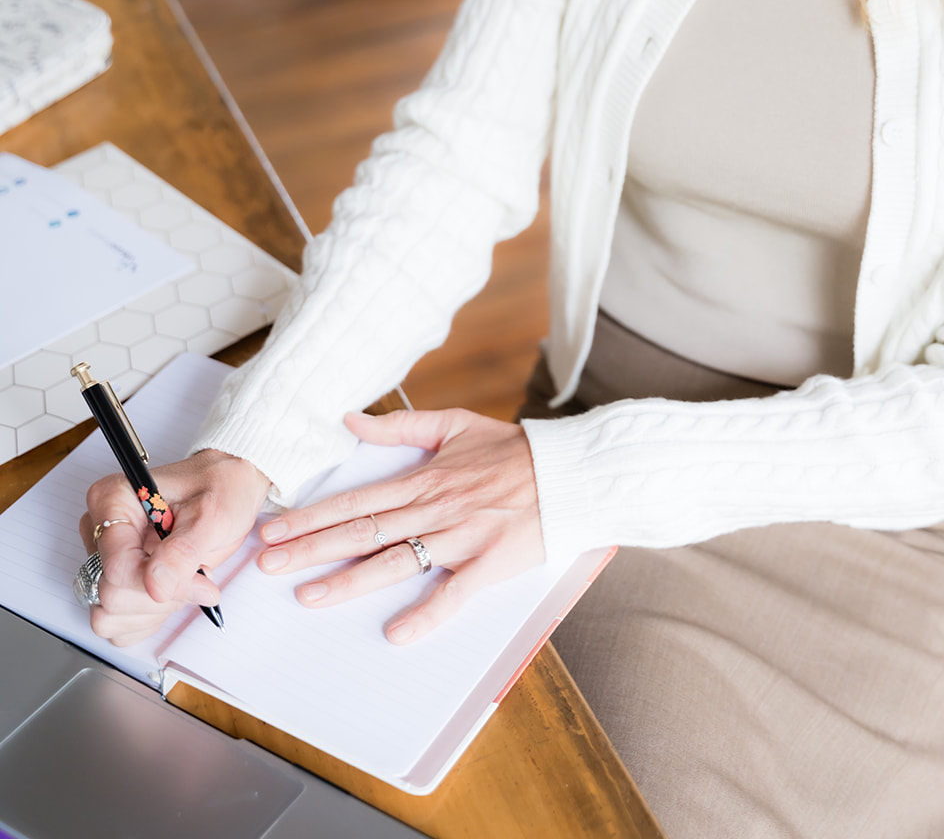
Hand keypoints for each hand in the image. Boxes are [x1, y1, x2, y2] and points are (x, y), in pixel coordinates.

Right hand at [80, 449, 271, 646]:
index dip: (155, 583)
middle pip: (111, 596)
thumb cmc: (219, 489)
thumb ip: (183, 551)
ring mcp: (104, 559)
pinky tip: (172, 593)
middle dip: (161, 597)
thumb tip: (157, 586)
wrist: (229, 489)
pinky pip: (115, 625)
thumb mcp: (211, 514)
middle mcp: (100, 531)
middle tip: (199, 574)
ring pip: (108, 616)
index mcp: (111, 501)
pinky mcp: (115, 581)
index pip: (117, 567)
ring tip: (185, 579)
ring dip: (154, 611)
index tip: (199, 579)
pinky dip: (148, 619)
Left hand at [256, 408, 543, 643]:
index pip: (356, 500)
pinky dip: (427, 614)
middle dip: (312, 548)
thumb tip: (350, 418)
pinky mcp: (488, 563)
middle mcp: (434, 508)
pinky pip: (454, 594)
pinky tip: (397, 633)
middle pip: (363, 532)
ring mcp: (460, 538)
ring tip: (309, 596)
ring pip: (396, 562)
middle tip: (268, 564)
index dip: (312, 515)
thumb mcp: (454, 424)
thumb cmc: (511, 449)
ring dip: (350, 581)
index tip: (274, 529)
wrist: (567, 471)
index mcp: (423, 478)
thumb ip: (400, 425)